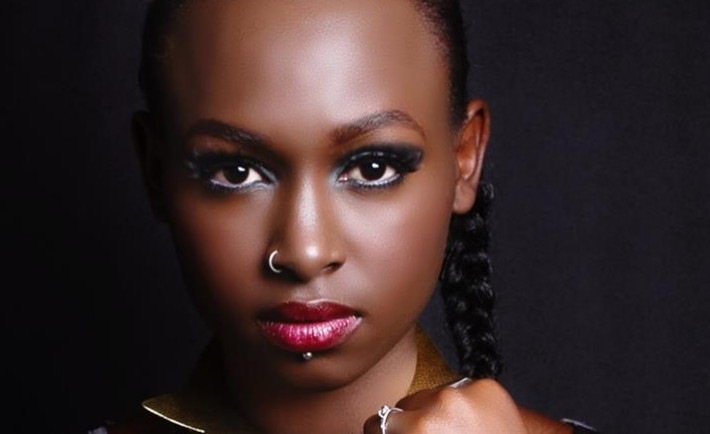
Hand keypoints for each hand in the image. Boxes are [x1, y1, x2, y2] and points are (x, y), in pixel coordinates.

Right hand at [363, 378, 526, 433]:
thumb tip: (386, 430)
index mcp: (420, 427)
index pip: (379, 422)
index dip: (384, 433)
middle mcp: (439, 404)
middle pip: (405, 405)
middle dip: (412, 423)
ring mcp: (465, 391)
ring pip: (432, 394)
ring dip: (437, 410)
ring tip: (455, 433)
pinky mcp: (487, 385)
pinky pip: (459, 389)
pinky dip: (463, 404)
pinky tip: (473, 424)